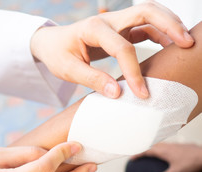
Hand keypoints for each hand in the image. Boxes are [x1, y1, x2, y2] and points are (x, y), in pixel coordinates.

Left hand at [30, 0, 193, 98]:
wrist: (51, 42)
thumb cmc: (57, 54)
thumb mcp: (68, 70)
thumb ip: (92, 79)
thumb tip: (118, 93)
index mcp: (93, 29)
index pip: (122, 48)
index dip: (134, 71)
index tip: (142, 93)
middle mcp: (108, 20)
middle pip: (145, 11)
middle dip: (169, 24)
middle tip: (187, 43)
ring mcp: (116, 22)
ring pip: (149, 15)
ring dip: (169, 25)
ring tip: (186, 43)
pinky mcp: (121, 29)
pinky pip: (145, 26)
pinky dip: (161, 33)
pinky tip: (169, 47)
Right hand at [132, 143, 201, 171]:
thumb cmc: (193, 166)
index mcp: (165, 151)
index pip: (147, 151)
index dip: (139, 154)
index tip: (132, 158)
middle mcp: (171, 146)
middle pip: (154, 145)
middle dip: (146, 149)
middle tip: (141, 154)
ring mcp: (180, 145)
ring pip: (164, 144)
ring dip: (156, 147)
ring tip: (154, 152)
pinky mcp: (188, 147)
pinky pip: (173, 146)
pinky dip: (167, 148)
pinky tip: (173, 153)